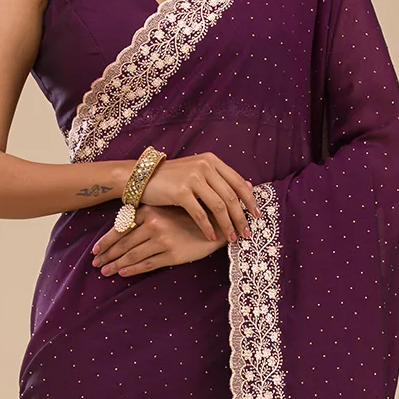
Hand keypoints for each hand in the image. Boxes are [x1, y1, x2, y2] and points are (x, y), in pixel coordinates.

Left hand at [92, 205, 230, 277]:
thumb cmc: (189, 216)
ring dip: (116, 265)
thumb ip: (145, 218)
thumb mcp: (166, 211)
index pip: (120, 228)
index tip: (95, 250)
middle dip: (107, 255)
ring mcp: (162, 240)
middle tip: (96, 264)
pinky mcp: (172, 255)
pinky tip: (123, 273)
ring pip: (132, 255)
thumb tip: (121, 229)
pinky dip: (132, 270)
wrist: (217, 224)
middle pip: (123, 244)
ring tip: (105, 271)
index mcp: (149, 211)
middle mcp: (153, 224)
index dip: (105, 241)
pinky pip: (147, 264)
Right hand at [139, 151, 259, 242]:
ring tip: (232, 238)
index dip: (250, 200)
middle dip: (241, 217)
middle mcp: (204, 166)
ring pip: (218, 206)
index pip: (238, 181)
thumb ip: (219, 178)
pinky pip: (200, 214)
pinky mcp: (180, 192)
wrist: (141, 177)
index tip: (257, 215)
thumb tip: (248, 187)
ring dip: (227, 225)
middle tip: (247, 232)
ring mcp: (192, 178)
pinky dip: (208, 228)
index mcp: (211, 161)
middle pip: (231, 196)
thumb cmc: (171, 178)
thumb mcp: (196, 171)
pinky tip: (212, 238)